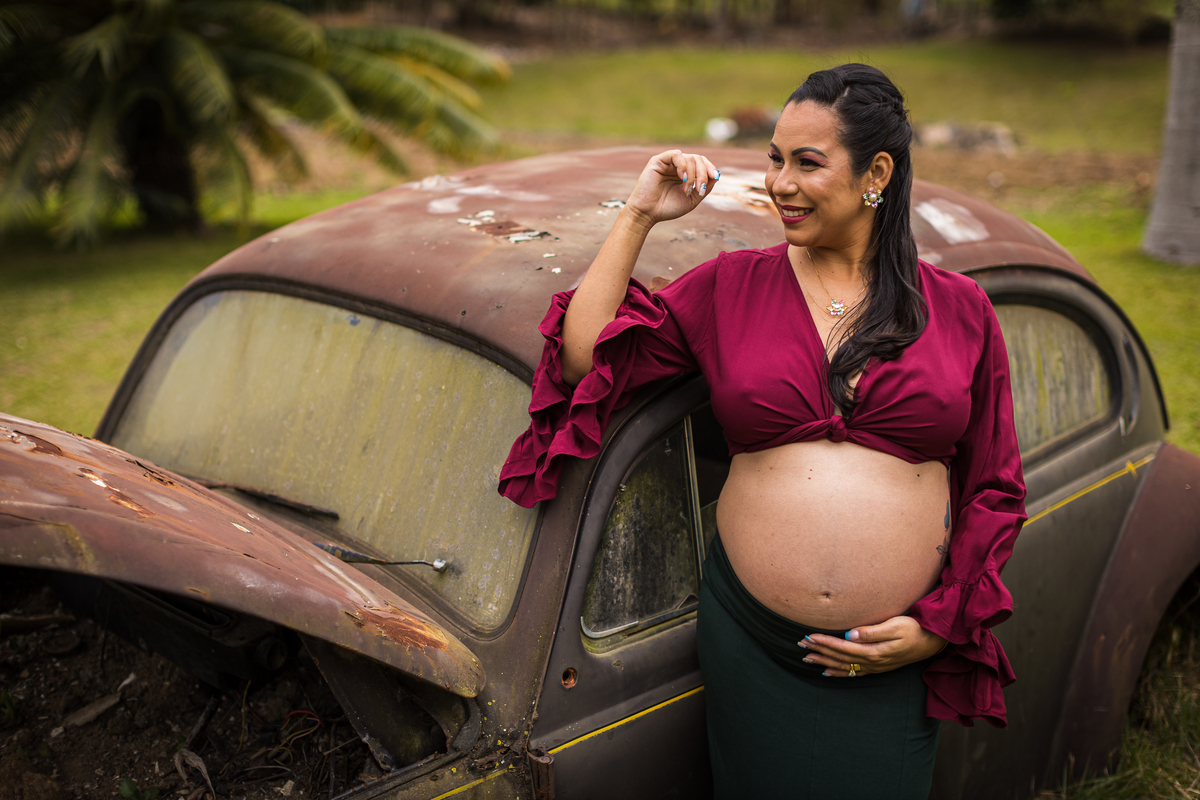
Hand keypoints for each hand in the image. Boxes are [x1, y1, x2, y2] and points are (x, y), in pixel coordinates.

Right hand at [625, 150, 720, 225]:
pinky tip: (682, 178)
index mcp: (686, 174)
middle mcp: (678, 166)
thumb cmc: (668, 208)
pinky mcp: (658, 161)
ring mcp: (668, 163)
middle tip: (700, 189)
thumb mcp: (692, 199)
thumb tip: (717, 174)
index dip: (710, 168)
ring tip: (687, 189)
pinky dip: (683, 166)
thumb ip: (705, 187)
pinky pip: (676, 154)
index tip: (715, 177)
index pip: (702, 163)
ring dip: (693, 174)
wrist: (648, 214)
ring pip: (690, 158)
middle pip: (698, 159)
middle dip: (703, 174)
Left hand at [798, 616, 947, 677]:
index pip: (843, 647)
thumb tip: (850, 634)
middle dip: (819, 651)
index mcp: (874, 651)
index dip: (825, 642)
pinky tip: (827, 671)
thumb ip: (872, 631)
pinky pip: (854, 673)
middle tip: (800, 646)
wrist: (933, 641)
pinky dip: (839, 672)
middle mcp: (872, 662)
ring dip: (824, 661)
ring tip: (807, 658)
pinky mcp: (879, 666)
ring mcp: (875, 666)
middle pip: (840, 658)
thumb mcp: (896, 625)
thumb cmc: (915, 629)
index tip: (809, 637)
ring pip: (844, 666)